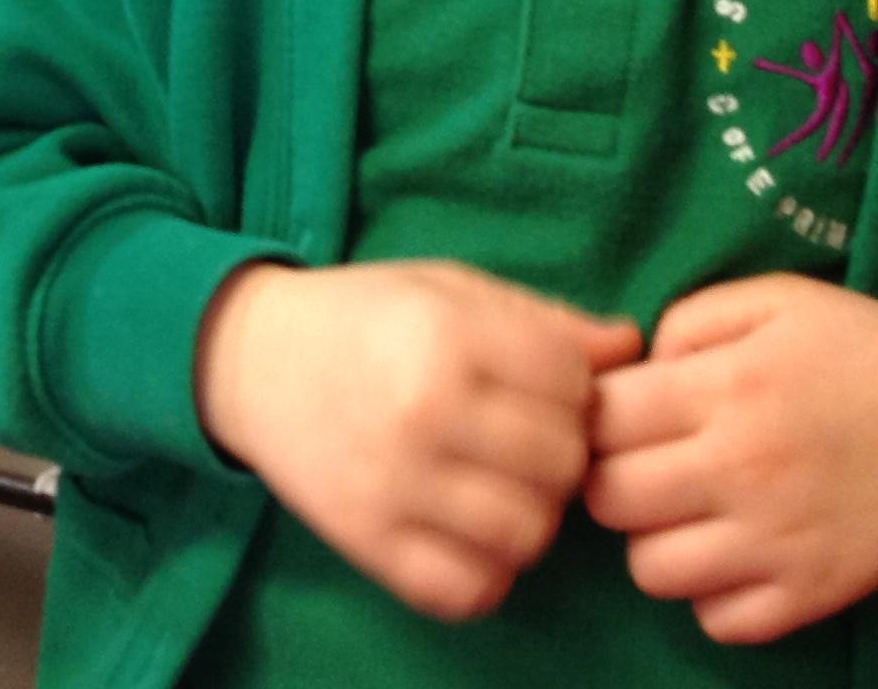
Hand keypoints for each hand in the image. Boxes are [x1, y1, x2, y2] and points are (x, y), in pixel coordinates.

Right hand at [196, 260, 643, 620]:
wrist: (249, 358)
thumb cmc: (362, 315)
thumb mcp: (446, 288)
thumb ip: (540, 318)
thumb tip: (628, 346)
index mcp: (447, 334)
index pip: (572, 380)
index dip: (575, 385)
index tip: (543, 386)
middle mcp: (423, 408)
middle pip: (561, 461)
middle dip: (560, 452)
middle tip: (527, 442)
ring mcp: (393, 482)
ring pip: (528, 533)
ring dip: (531, 515)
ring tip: (503, 489)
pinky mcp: (366, 539)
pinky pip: (466, 590)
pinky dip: (484, 573)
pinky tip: (470, 535)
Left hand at [586, 273, 877, 644]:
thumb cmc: (867, 350)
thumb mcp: (777, 299)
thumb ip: (688, 321)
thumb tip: (633, 370)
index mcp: (728, 387)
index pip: (601, 420)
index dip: (596, 414)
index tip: (621, 414)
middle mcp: (744, 467)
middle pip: (608, 498)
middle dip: (612, 478)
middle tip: (648, 464)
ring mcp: (778, 541)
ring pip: (650, 570)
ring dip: (656, 541)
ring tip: (691, 511)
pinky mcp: (814, 595)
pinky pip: (719, 622)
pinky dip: (714, 596)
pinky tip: (735, 553)